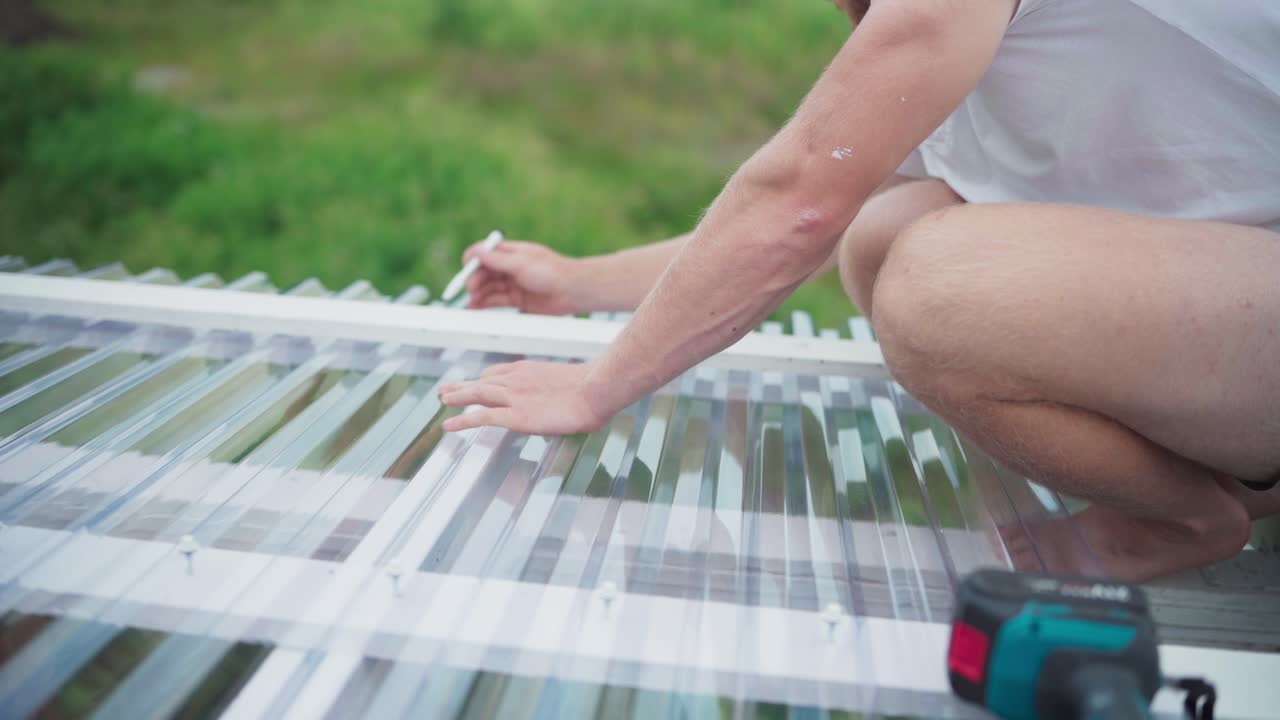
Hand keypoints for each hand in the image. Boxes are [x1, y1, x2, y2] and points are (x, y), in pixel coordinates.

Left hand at [438, 360, 609, 433]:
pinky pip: (481, 417)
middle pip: (483, 382)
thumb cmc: (597, 388)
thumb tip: (575, 402)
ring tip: (443, 400)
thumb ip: (566, 390)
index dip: (485, 380)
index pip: (500, 373)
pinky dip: (462, 420)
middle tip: (447, 389)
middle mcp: (517, 380)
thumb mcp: (577, 382)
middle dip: (463, 386)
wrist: (596, 388)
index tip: (477, 382)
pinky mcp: (514, 416)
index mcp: (531, 370)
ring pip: (476, 395)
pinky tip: (449, 425)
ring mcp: (514, 397)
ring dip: (457, 397)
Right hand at [462, 239, 582, 314]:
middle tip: (470, 289)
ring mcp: (514, 284)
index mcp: (512, 253)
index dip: (474, 260)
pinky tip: (476, 308)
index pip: (486, 253)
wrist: (572, 291)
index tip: (465, 268)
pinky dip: (485, 304)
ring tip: (470, 302)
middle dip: (475, 280)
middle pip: (485, 273)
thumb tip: (476, 252)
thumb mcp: (520, 263)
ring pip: (490, 288)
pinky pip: (497, 301)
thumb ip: (496, 260)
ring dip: (478, 294)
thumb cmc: (551, 272)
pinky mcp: (518, 300)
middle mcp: (511, 267)